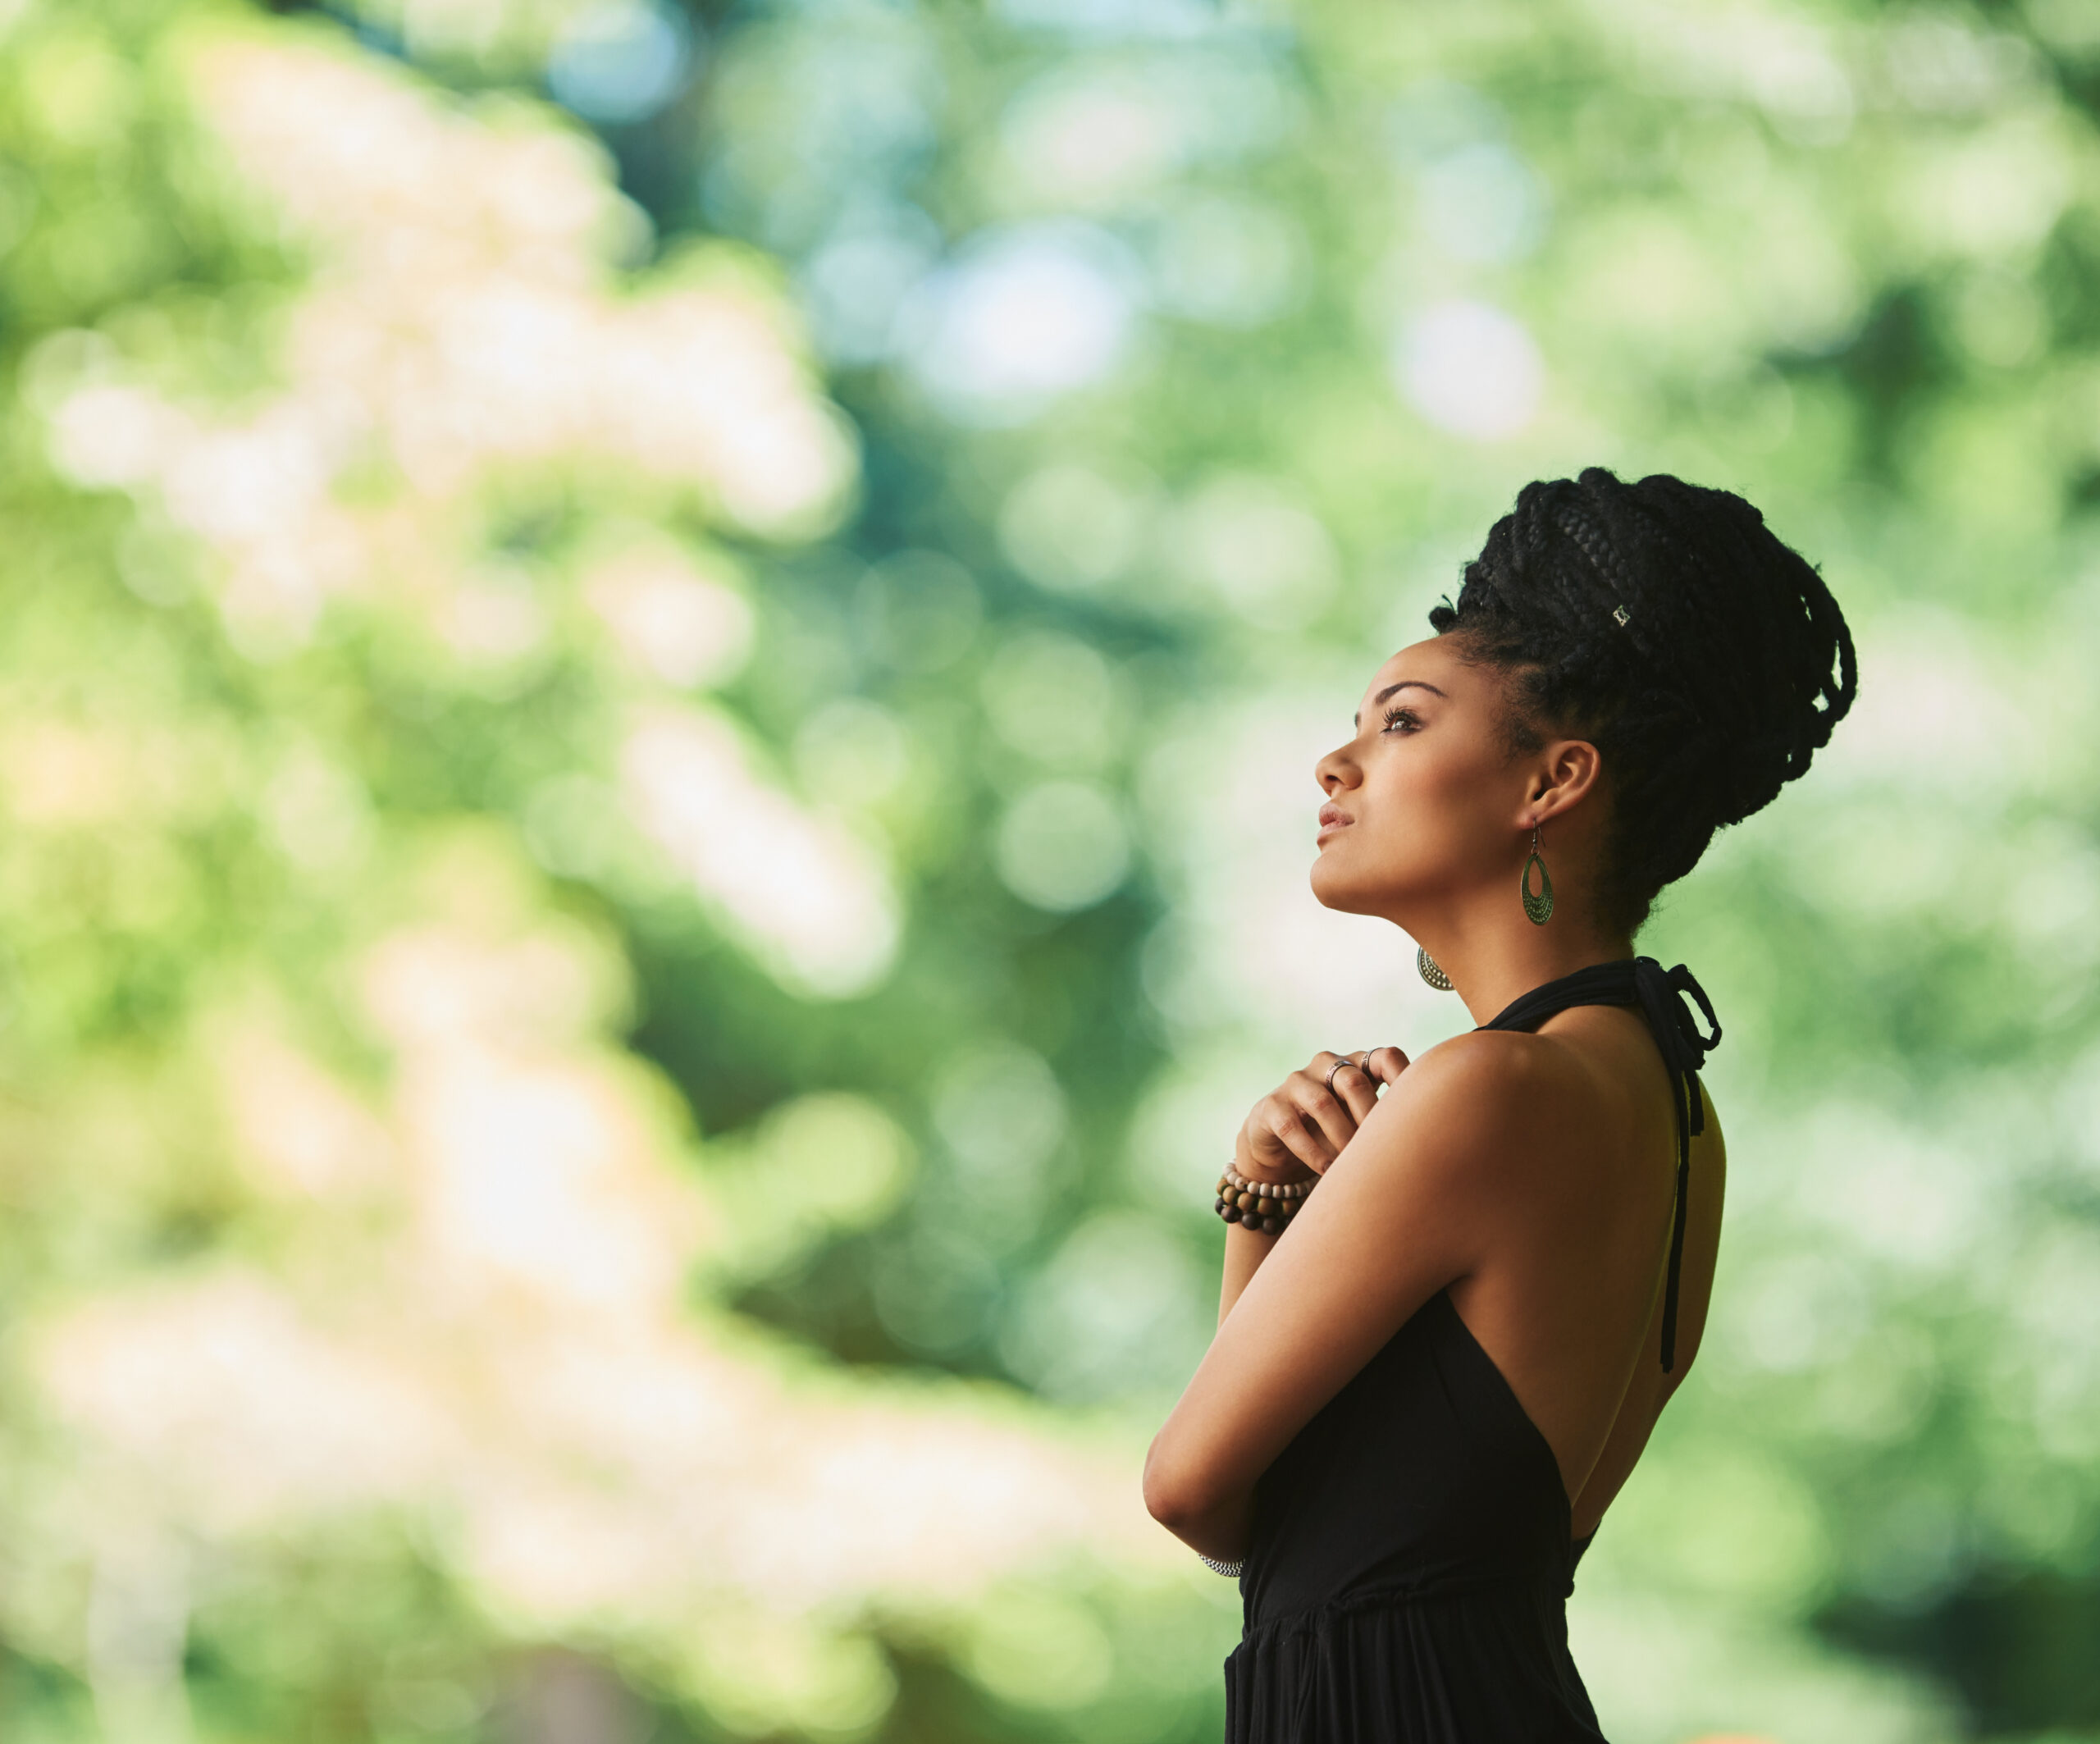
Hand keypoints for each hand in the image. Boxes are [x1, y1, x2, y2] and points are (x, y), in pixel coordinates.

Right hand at [1235, 1047, 1408, 1181]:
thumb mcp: (1361, 1124)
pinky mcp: (1270, 1106)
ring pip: (1323, 1103)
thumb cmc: (1333, 1133)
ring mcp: (1295, 1083)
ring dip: (1342, 1138)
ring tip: (1353, 1165)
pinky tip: (1327, 1171)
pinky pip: (1291, 1126)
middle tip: (1382, 1150)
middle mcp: (1324, 1065)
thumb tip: (1433, 1138)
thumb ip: (1388, 1120)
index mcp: (1354, 1065)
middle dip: (1370, 1117)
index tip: (1416, 1107)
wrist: (1278, 1147)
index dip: (1403, 1076)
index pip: (1384, 1056)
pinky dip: (1312, 1152)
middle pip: (1353, 1081)